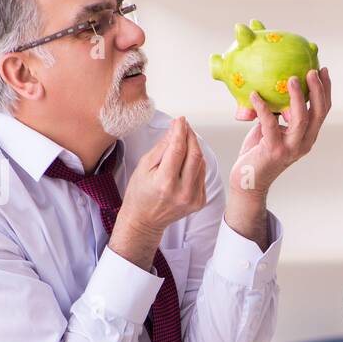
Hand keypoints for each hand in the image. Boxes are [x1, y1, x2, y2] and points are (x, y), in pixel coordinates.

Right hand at [110, 117, 206, 270]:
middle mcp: (183, 192)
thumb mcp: (144, 166)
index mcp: (165, 183)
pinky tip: (187, 159)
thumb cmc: (140, 193)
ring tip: (184, 141)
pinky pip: (202, 175)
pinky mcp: (200, 201)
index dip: (181, 131)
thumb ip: (162, 147)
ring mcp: (194, 199)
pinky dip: (196, 163)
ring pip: (201, 164)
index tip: (180, 120)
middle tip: (184, 127)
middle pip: (195, 155)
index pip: (178, 150)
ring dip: (194, 148)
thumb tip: (176, 130)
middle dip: (190, 137)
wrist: (145, 220)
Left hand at [228, 68, 331, 198]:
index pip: (323, 111)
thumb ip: (278, 112)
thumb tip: (274, 85)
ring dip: (297, 97)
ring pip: (301, 119)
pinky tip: (254, 94)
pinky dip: (262, 107)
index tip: (323, 70)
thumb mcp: (273, 129)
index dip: (326, 90)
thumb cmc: (259, 152)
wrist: (248, 180)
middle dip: (318, 91)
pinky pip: (270, 124)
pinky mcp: (274, 150)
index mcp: (308, 136)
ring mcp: (290, 148)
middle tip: (312, 71)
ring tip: (291, 79)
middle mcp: (304, 143)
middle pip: (318, 114)